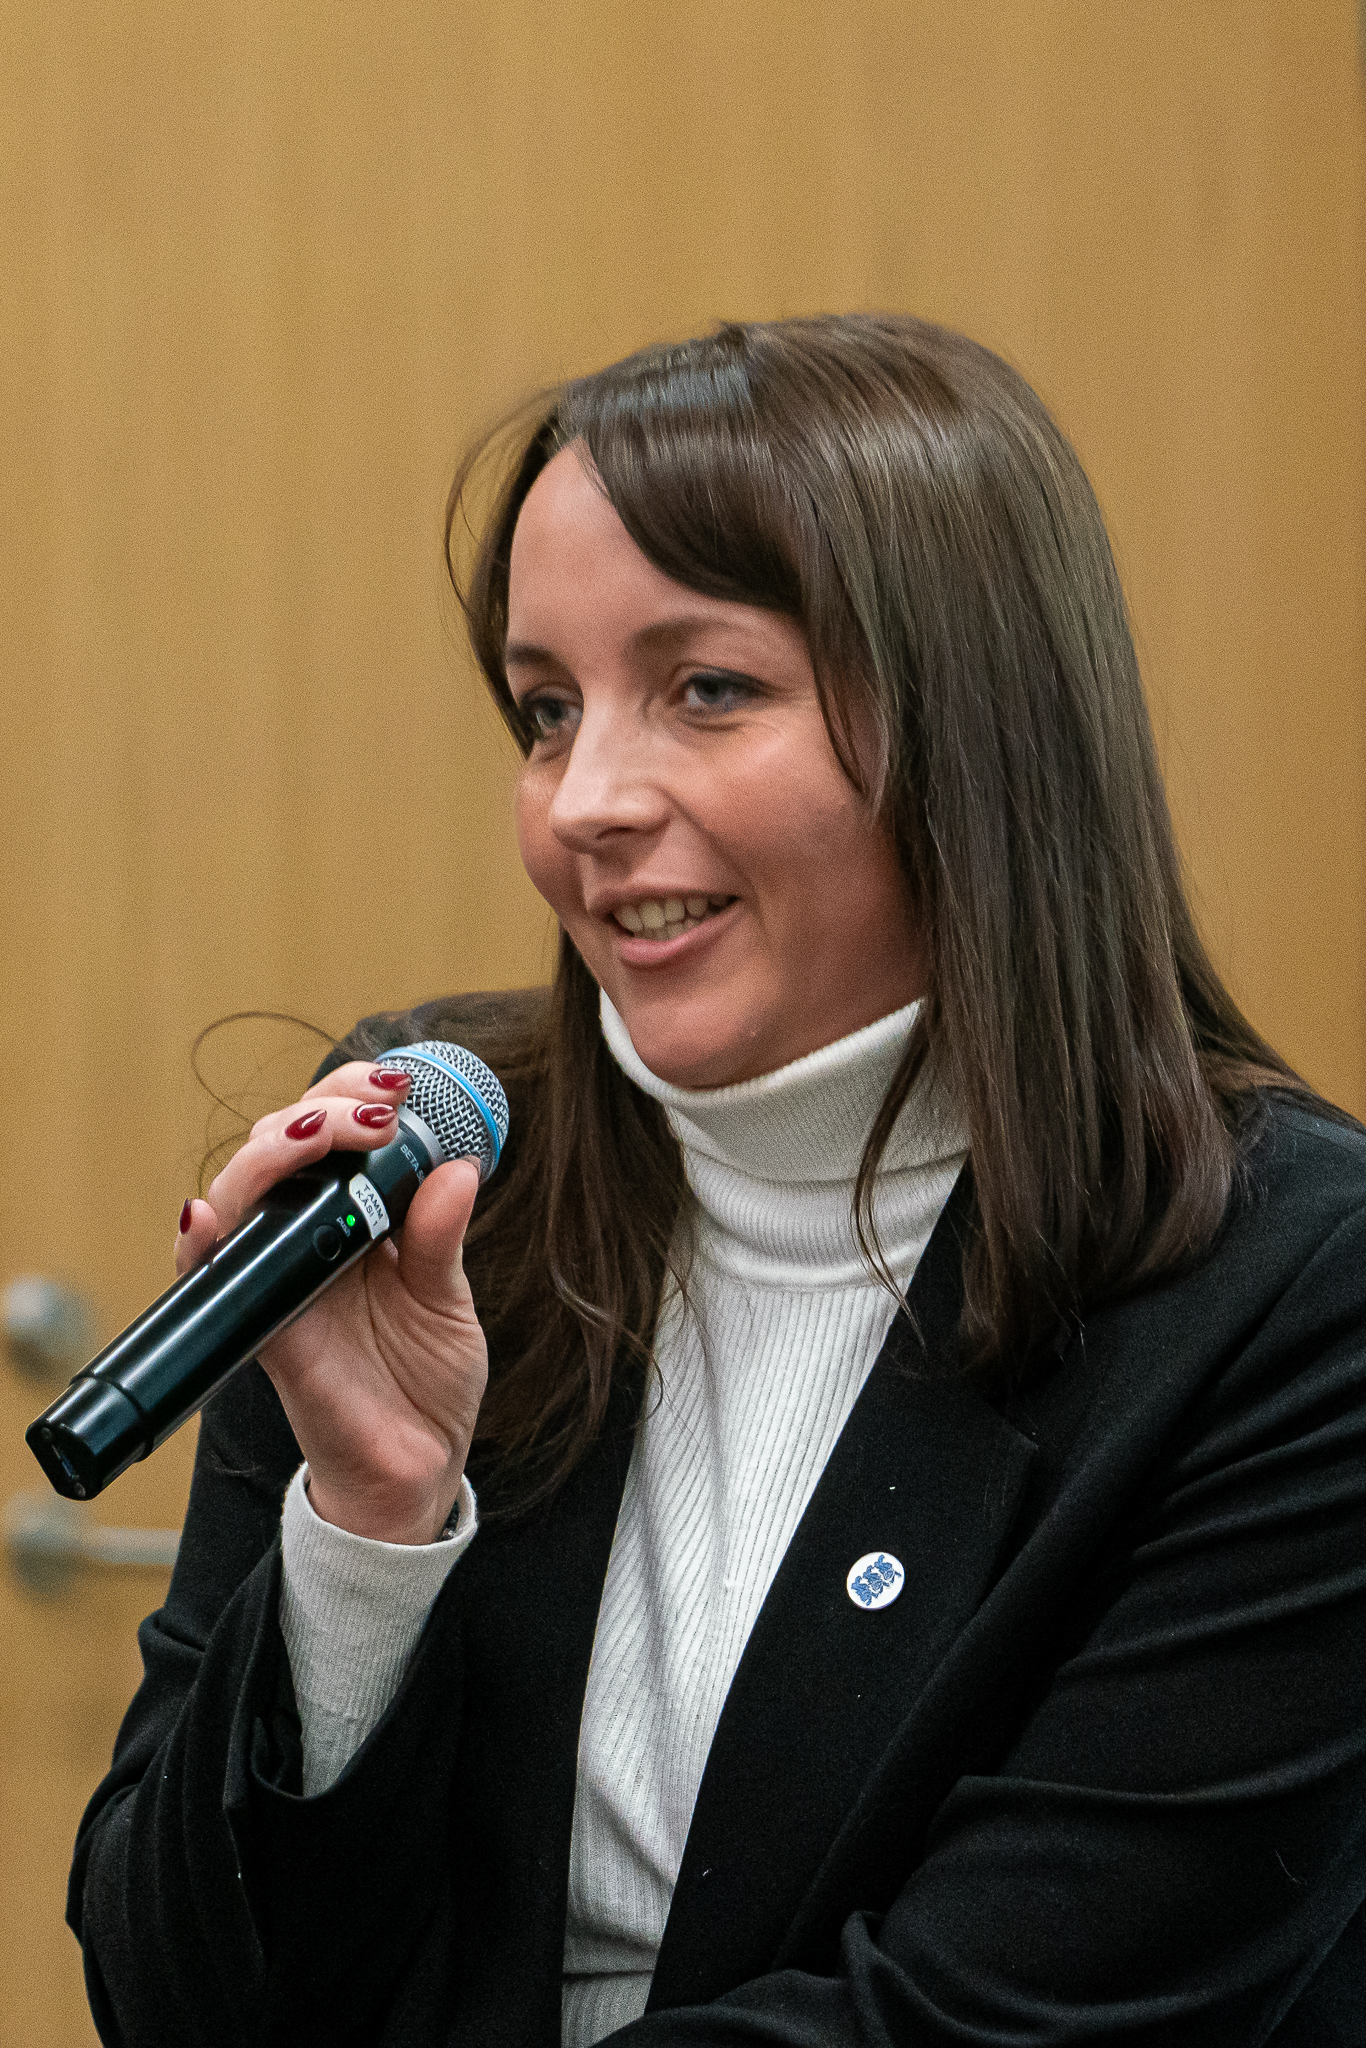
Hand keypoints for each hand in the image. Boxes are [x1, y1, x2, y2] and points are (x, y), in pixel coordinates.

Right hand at [175, 1061, 487, 1543]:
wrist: (417, 1471)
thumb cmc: (426, 1382)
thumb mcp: (449, 1299)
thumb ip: (441, 1235)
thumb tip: (458, 1167)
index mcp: (353, 1223)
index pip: (331, 1135)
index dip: (349, 1095)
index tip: (397, 1083)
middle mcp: (308, 1242)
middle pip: (279, 1148)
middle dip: (319, 1108)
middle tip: (375, 1109)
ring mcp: (281, 1281)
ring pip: (240, 1194)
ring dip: (271, 1152)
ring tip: (321, 1134)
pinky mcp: (267, 1329)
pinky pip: (216, 1277)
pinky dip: (203, 1240)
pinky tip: (210, 1214)